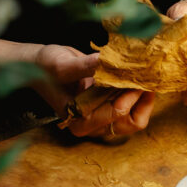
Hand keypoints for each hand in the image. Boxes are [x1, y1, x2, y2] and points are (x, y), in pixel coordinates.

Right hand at [31, 44, 154, 140]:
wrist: (38, 66)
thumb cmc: (45, 67)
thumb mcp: (64, 65)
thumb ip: (88, 66)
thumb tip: (112, 61)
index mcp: (80, 121)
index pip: (117, 111)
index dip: (132, 92)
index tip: (140, 71)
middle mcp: (92, 125)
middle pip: (131, 121)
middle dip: (142, 97)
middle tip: (148, 73)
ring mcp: (101, 119)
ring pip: (136, 117)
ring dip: (143, 97)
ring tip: (146, 74)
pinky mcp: (107, 109)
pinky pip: (132, 108)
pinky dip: (139, 94)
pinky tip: (139, 76)